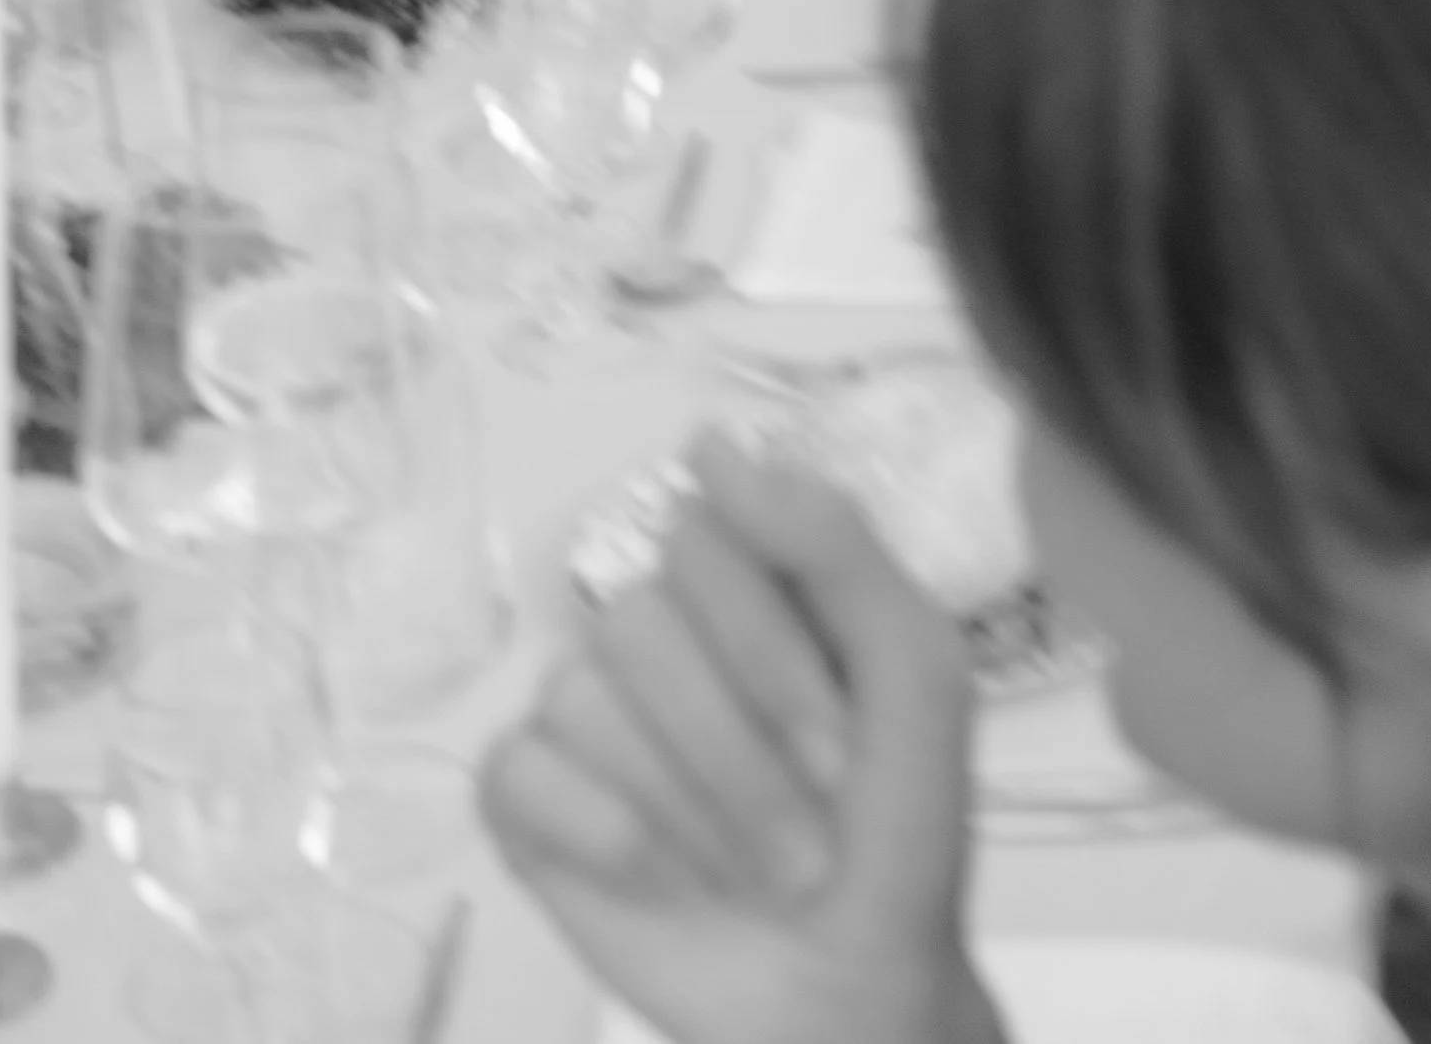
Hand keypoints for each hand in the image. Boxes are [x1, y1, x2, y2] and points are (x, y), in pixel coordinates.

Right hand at [481, 439, 993, 1043]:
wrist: (852, 996)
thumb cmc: (895, 834)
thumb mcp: (915, 679)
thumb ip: (833, 544)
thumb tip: (706, 441)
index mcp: (742, 580)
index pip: (704, 537)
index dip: (773, 659)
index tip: (844, 756)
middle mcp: (653, 626)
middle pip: (639, 618)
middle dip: (739, 754)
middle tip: (806, 841)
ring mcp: (583, 710)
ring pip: (580, 694)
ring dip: (688, 810)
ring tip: (748, 874)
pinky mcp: (527, 799)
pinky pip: (514, 767)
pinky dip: (596, 832)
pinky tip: (654, 875)